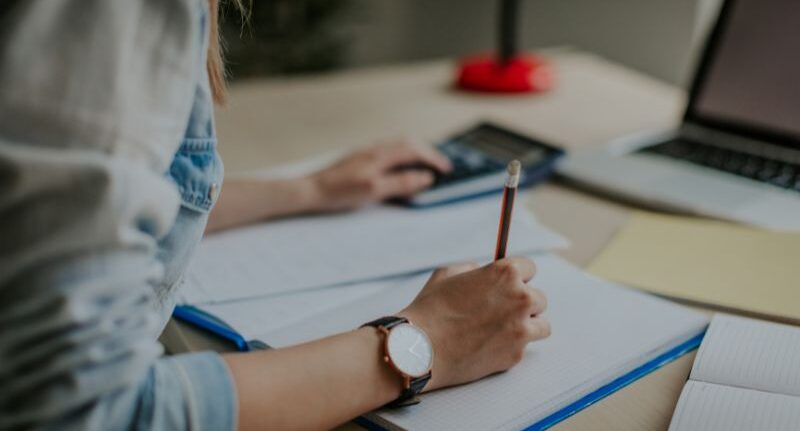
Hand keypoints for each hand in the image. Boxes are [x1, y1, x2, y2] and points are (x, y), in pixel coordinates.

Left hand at [307, 141, 450, 211]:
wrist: (310, 190)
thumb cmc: (339, 192)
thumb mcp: (375, 190)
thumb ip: (401, 183)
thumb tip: (426, 178)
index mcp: (380, 154)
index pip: (414, 150)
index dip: (433, 158)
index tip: (447, 169)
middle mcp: (374, 149)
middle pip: (408, 143)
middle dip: (427, 153)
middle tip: (441, 166)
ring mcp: (365, 153)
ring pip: (397, 146)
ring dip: (414, 153)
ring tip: (425, 165)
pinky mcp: (358, 159)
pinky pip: (387, 152)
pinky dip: (401, 157)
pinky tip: (398, 168)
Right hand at [399, 257, 549, 390]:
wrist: (421, 348)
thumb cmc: (430, 309)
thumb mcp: (447, 274)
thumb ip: (473, 269)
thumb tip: (482, 271)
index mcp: (505, 274)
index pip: (530, 268)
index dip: (517, 276)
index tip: (509, 284)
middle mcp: (519, 299)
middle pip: (539, 298)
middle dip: (522, 303)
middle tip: (502, 310)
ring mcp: (521, 329)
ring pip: (541, 325)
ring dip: (527, 325)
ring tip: (504, 329)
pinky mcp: (516, 355)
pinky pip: (523, 348)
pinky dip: (511, 347)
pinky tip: (489, 346)